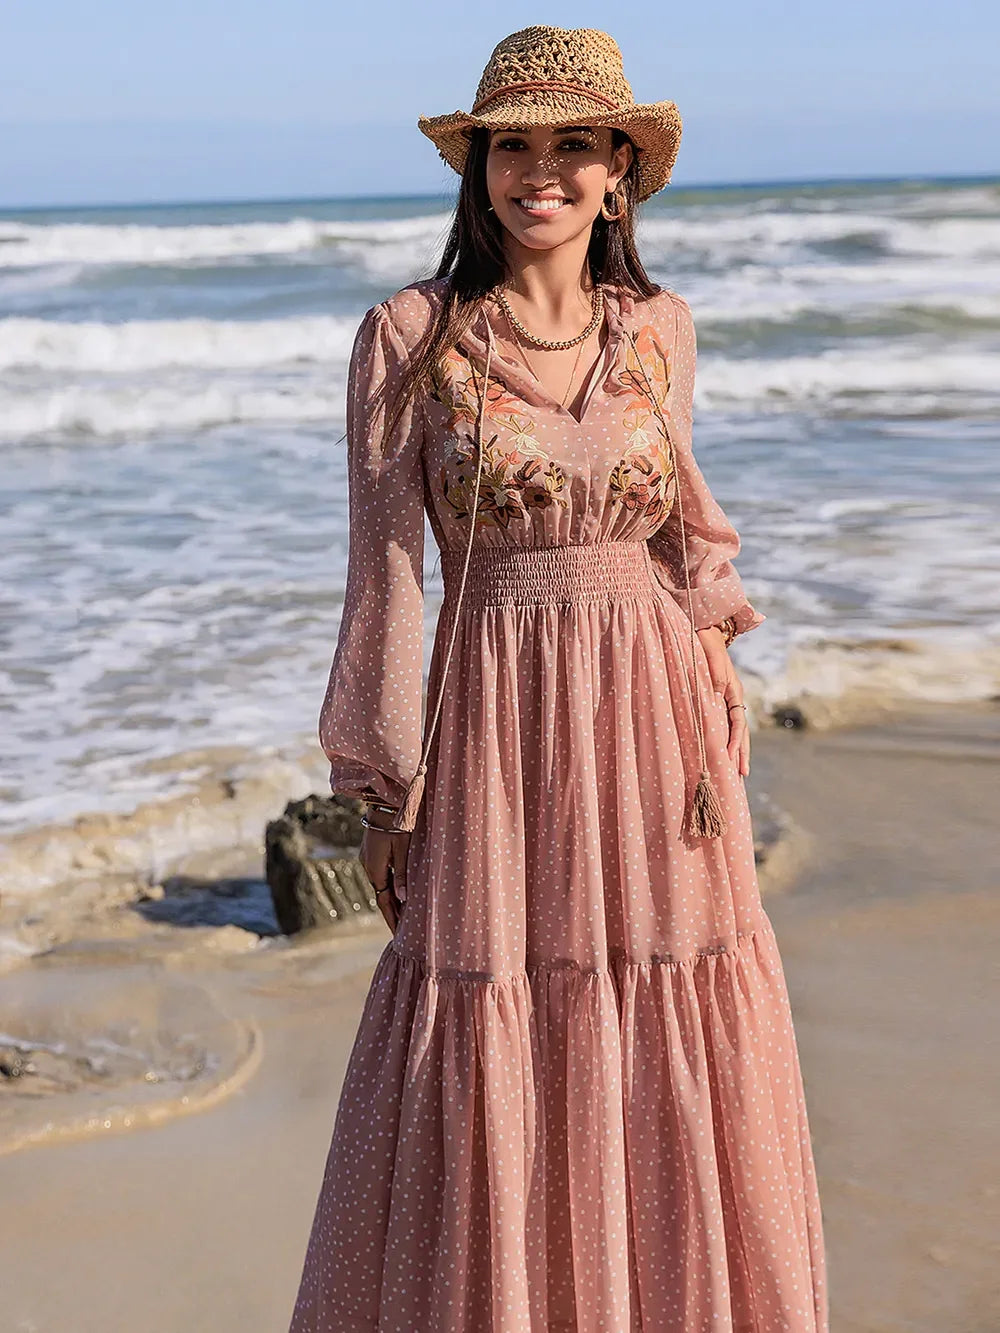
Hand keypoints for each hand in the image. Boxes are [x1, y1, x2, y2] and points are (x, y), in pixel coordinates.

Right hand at [360, 812, 408, 934]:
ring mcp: (368, 858)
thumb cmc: (397, 823)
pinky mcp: (371, 852)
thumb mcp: (403, 849)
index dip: (391, 918)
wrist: (383, 801)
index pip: (383, 901)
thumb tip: (402, 899)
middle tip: (400, 930)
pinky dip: (388, 885)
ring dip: (390, 898)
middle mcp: (368, 866)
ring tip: (401, 914)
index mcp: (375, 869)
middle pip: (380, 895)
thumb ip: (402, 874)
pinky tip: (396, 890)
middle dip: (391, 912)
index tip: (397, 934)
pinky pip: (380, 874)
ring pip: (380, 884)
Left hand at [696, 625, 750, 777]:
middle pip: (740, 730)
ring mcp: (725, 698)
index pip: (738, 722)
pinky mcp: (715, 698)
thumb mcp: (711, 656)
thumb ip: (716, 675)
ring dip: (735, 749)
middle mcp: (732, 697)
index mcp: (733, 689)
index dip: (735, 742)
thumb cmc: (704, 642)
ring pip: (733, 729)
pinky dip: (724, 738)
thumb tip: (718, 695)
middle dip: (741, 753)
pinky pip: (722, 722)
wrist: (701, 629)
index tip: (730, 759)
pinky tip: (721, 751)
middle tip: (742, 776)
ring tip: (737, 770)